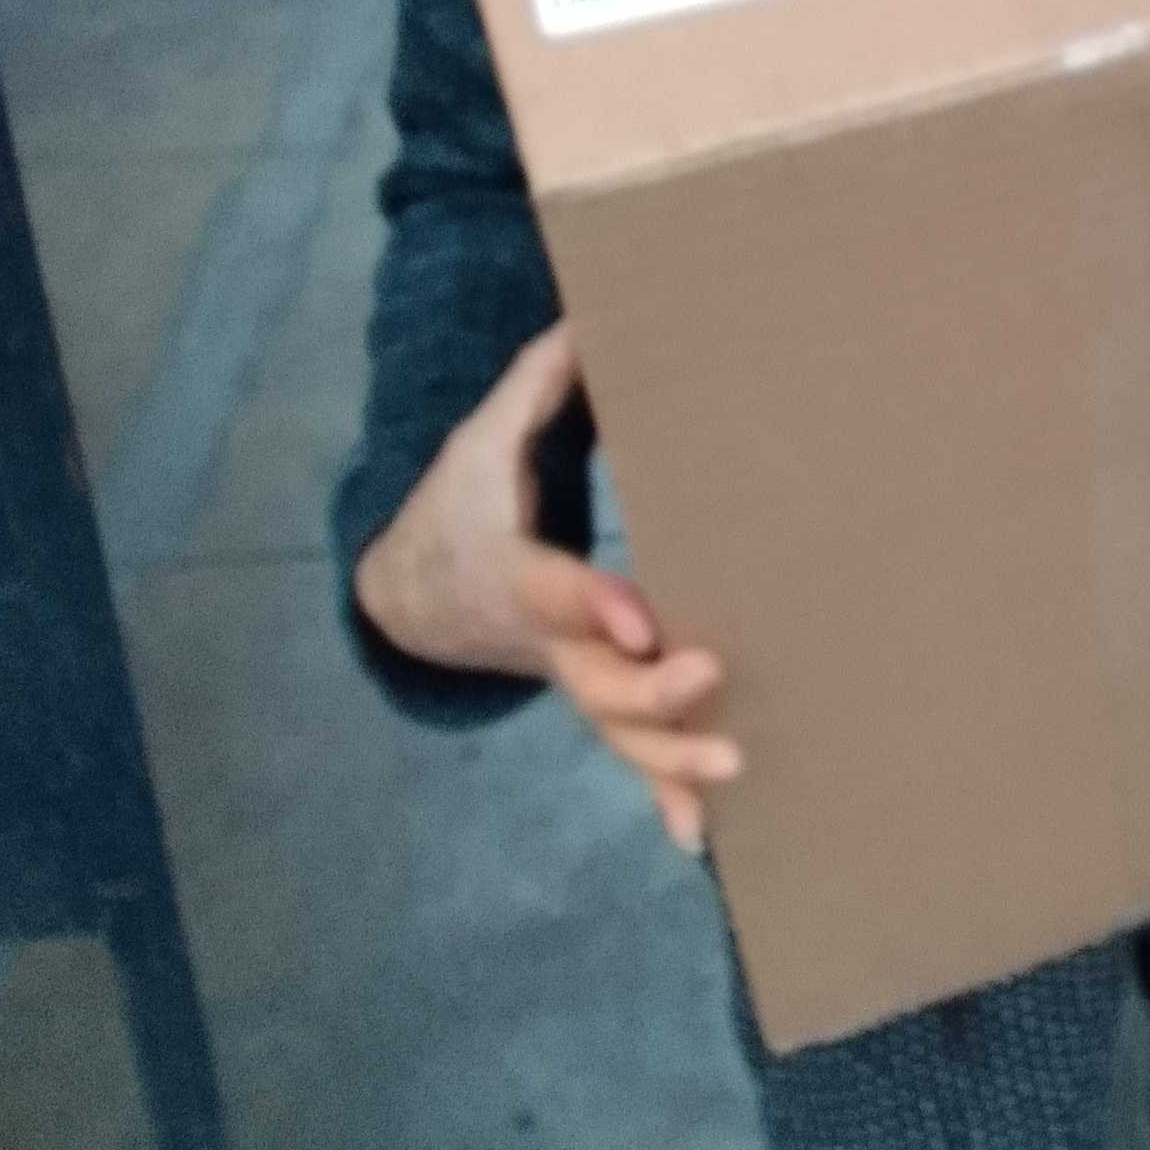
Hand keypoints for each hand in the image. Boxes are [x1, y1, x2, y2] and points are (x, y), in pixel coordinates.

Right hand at [352, 320, 741, 852]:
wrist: (418, 588)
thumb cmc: (464, 503)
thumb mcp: (481, 438)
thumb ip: (535, 381)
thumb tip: (586, 313)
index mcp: (518, 572)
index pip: (556, 591)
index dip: (595, 606)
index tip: (643, 618)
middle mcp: (546, 640)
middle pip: (595, 679)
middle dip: (650, 690)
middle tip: (710, 676)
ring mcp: (569, 679)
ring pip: (615, 730)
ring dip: (669, 756)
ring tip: (732, 768)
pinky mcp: (590, 698)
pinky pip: (624, 755)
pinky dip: (659, 794)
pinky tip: (702, 836)